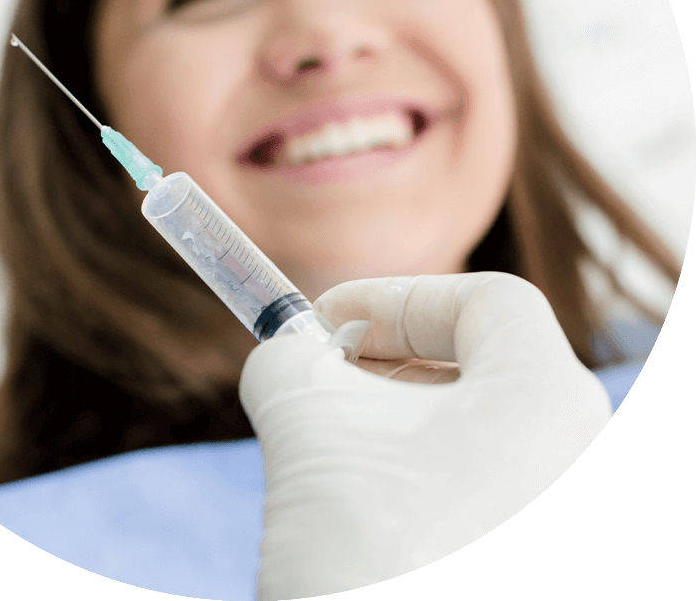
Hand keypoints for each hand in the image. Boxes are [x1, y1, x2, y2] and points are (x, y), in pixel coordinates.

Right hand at [239, 272, 611, 597]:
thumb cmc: (372, 566)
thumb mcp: (311, 441)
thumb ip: (290, 368)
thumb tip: (284, 352)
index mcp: (550, 404)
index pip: (487, 302)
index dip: (397, 297)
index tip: (321, 323)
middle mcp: (578, 458)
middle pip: (484, 367)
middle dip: (388, 363)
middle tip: (317, 382)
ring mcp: (552, 508)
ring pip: (481, 436)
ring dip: (396, 424)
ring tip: (328, 452)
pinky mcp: (519, 543)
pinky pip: (483, 494)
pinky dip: (419, 480)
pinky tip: (362, 511)